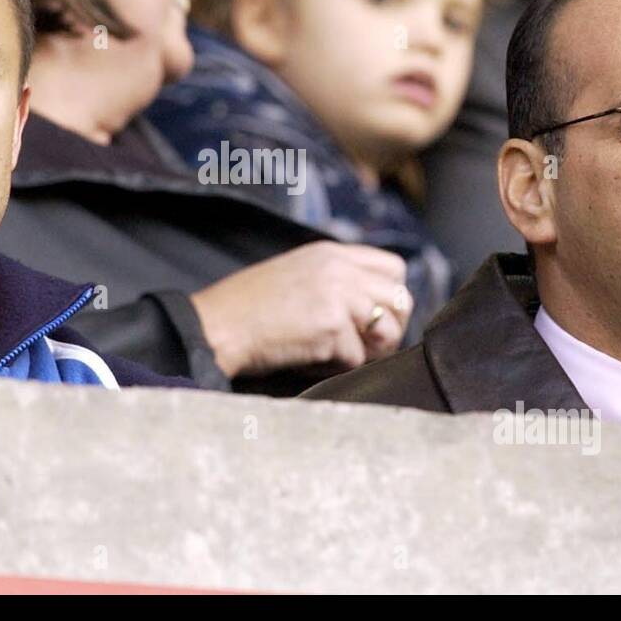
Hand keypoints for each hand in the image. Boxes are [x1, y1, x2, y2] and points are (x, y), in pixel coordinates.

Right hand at [191, 241, 410, 378]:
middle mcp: (340, 269)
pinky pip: (356, 358)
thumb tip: (373, 309)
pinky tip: (310, 361)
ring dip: (367, 350)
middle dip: (389, 327)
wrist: (219, 324)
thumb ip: (336, 280)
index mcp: (332, 253)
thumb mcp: (297, 273)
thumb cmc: (249, 307)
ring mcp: (338, 296)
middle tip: (366, 345)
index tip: (374, 317)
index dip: (390, 297)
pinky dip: (336, 367)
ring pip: (386, 330)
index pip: (393, 268)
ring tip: (335, 355)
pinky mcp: (331, 327)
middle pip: (400, 298)